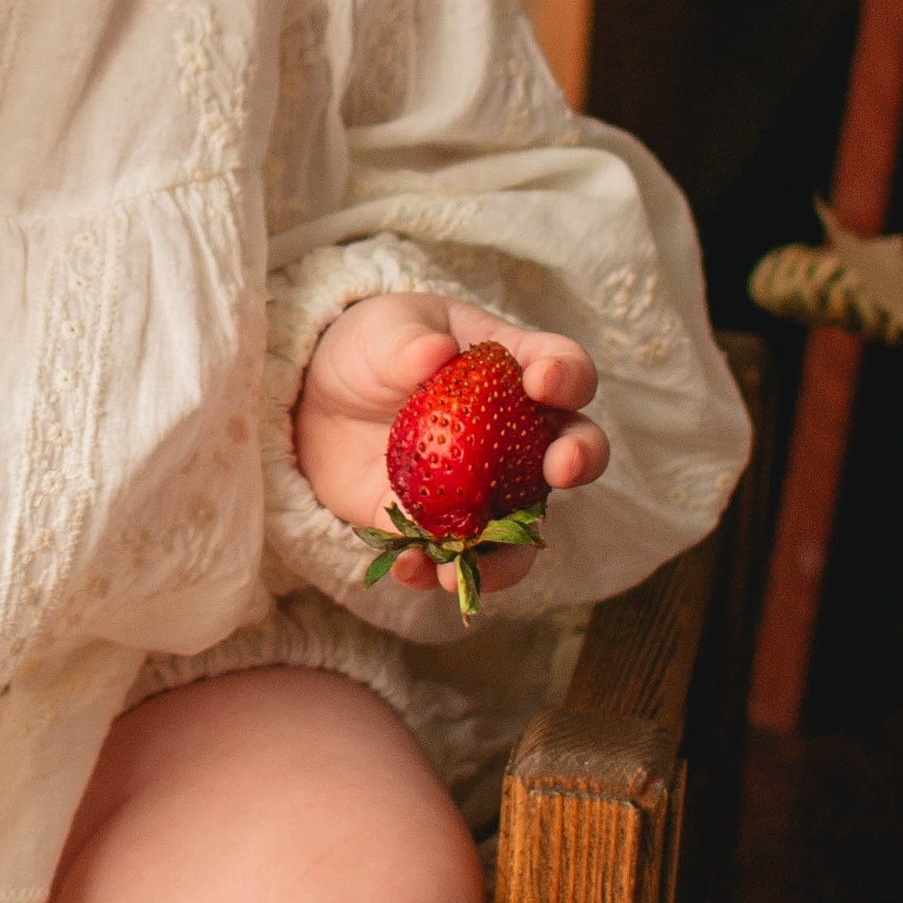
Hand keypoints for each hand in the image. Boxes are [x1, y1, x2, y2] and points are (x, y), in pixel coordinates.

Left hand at [293, 293, 606, 604]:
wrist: (322, 402)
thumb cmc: (372, 349)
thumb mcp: (384, 330)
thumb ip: (407, 342)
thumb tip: (434, 353)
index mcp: (516, 369)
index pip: (566, 370)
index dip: (568, 377)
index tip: (541, 383)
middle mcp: (519, 436)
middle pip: (576, 450)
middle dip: (580, 460)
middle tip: (561, 468)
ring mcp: (489, 489)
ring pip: (525, 532)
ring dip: (510, 555)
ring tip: (470, 561)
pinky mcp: (446, 527)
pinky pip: (459, 560)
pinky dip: (437, 571)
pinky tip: (408, 567)